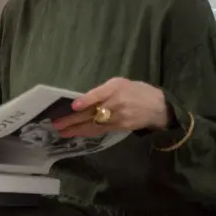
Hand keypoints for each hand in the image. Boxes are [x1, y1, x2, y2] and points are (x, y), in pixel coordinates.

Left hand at [50, 77, 169, 137]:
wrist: (158, 107)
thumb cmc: (135, 90)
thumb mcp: (120, 83)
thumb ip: (102, 90)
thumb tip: (82, 100)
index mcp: (116, 87)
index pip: (99, 94)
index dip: (86, 101)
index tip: (74, 106)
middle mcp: (117, 103)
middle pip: (93, 112)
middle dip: (73, 119)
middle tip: (57, 123)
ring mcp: (119, 117)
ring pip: (95, 124)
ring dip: (77, 129)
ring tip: (62, 131)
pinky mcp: (121, 127)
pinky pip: (101, 130)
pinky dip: (87, 132)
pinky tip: (76, 133)